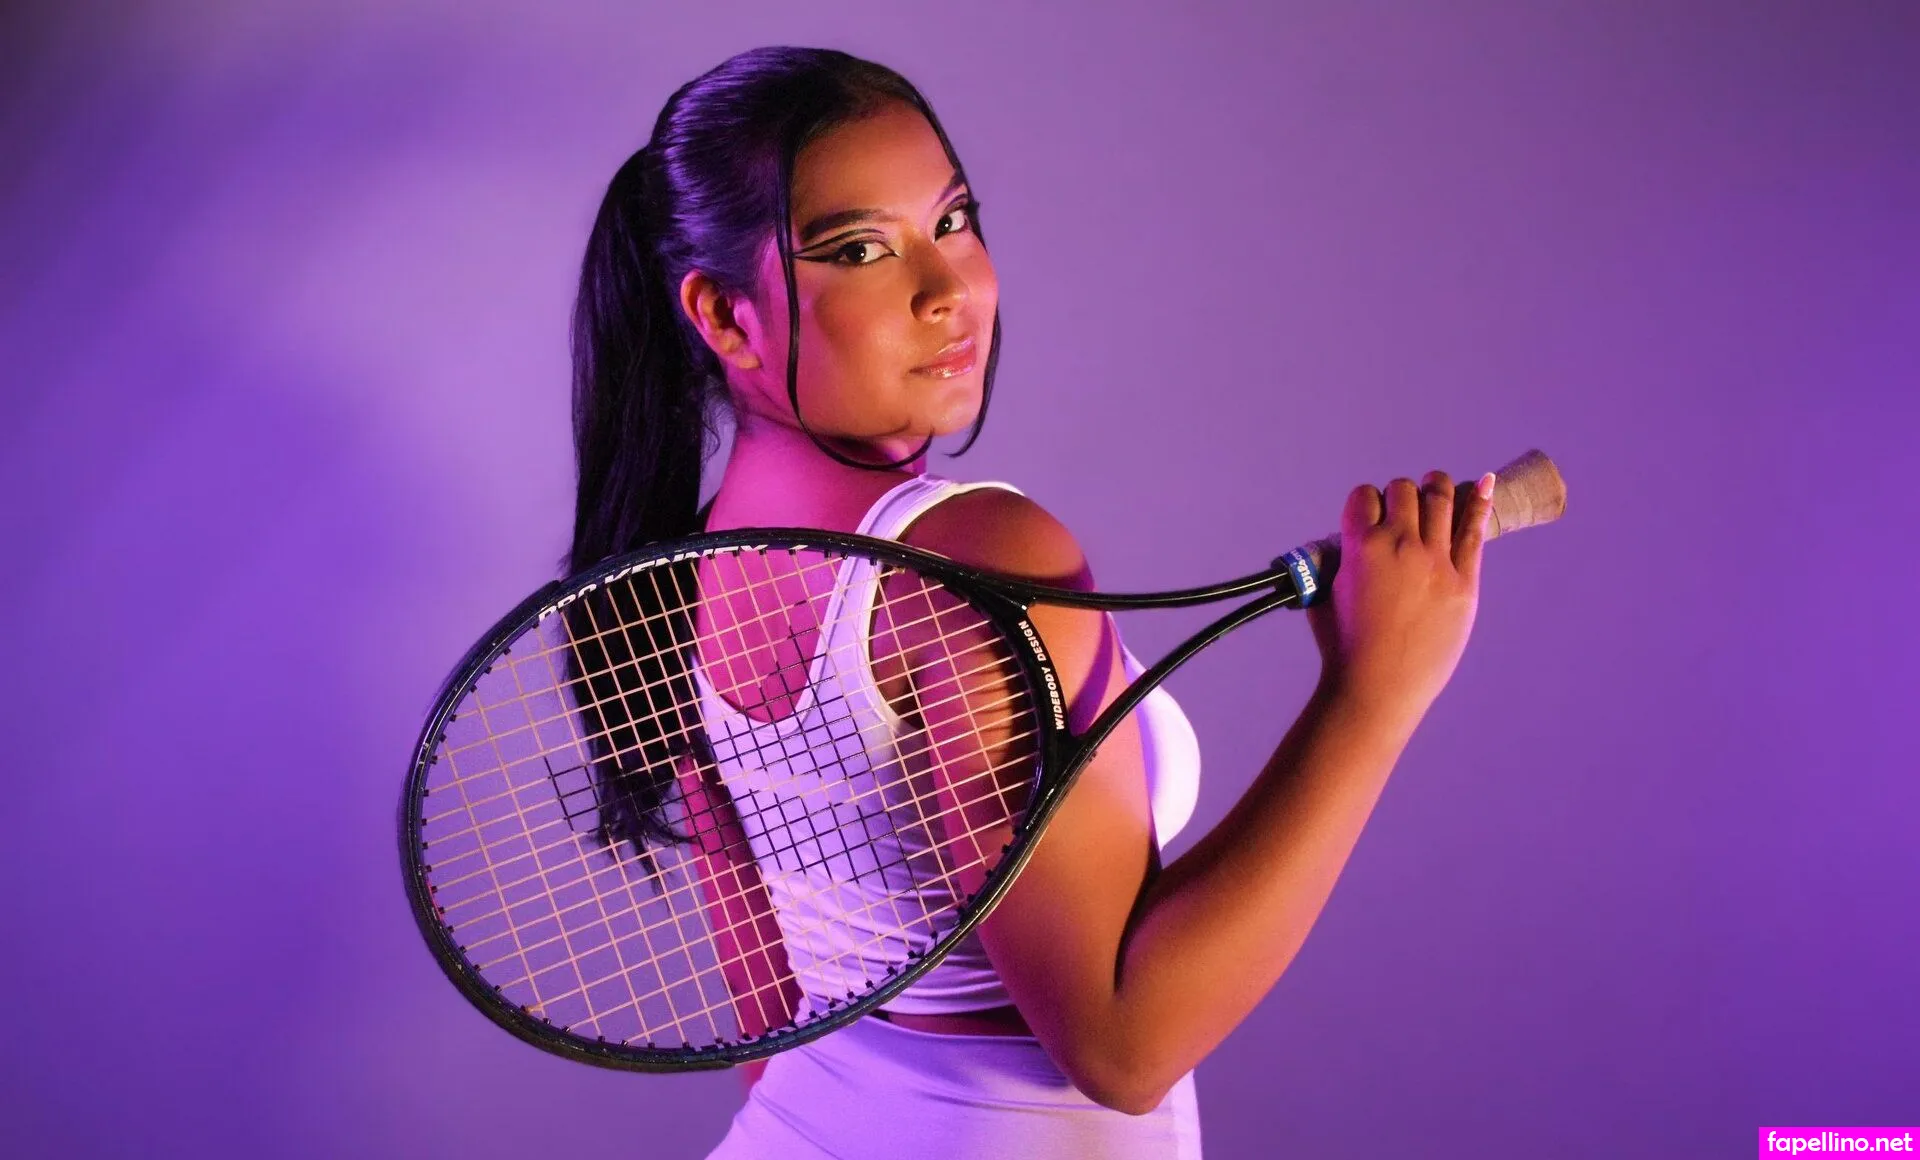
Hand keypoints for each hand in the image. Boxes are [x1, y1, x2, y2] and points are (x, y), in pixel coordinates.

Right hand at [1305, 470, 1493, 726]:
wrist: (1378, 688)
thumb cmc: (1344, 647)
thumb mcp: (1324, 594)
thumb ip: (1336, 561)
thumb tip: (1348, 545)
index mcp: (1362, 546)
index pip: (1364, 496)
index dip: (1365, 503)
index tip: (1368, 516)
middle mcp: (1401, 545)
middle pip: (1404, 491)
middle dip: (1398, 496)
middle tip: (1400, 513)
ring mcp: (1436, 562)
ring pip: (1440, 500)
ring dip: (1434, 488)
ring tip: (1434, 489)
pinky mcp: (1464, 582)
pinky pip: (1474, 531)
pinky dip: (1478, 501)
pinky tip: (1484, 483)